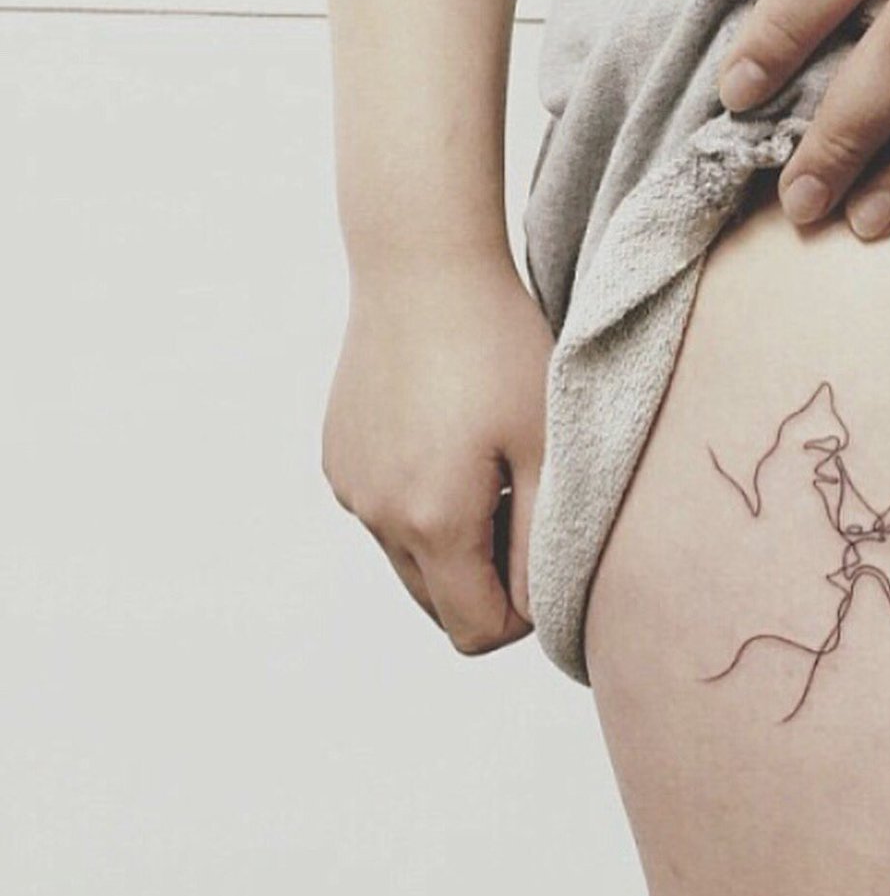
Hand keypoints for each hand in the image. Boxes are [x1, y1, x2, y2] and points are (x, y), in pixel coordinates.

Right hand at [322, 252, 552, 654]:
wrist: (420, 263)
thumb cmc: (498, 346)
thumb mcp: (545, 448)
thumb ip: (544, 545)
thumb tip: (535, 612)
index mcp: (433, 523)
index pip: (477, 632)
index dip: (523, 613)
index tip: (543, 549)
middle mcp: (378, 517)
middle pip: (441, 607)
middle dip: (487, 582)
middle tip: (520, 505)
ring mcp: (350, 489)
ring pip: (411, 563)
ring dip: (453, 544)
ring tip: (484, 468)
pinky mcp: (338, 460)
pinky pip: (385, 517)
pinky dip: (419, 506)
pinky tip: (444, 441)